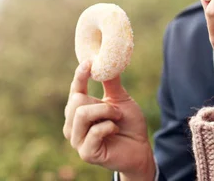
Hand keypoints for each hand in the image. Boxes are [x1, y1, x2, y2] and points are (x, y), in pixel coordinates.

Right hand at [63, 61, 154, 180]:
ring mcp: (77, 140)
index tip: (89, 63)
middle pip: (76, 101)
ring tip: (117, 118)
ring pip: (82, 114)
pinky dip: (109, 127)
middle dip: (101, 102)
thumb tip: (108, 60)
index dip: (79, 76)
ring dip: (106, 112)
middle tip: (117, 110)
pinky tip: (115, 131)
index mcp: (80, 110)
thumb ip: (112, 83)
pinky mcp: (85, 153)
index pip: (74, 90)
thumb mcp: (121, 100)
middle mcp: (73, 125)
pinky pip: (94, 131)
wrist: (140, 148)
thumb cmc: (129, 124)